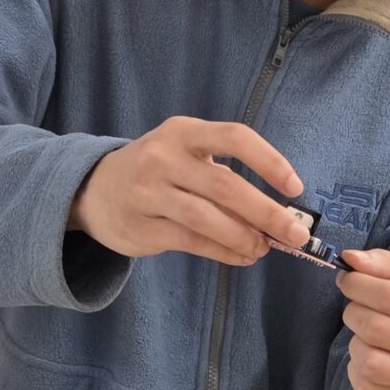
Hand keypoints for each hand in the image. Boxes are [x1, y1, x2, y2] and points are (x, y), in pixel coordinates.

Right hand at [69, 117, 312, 264]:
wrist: (94, 190)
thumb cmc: (158, 172)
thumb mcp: (186, 157)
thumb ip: (225, 177)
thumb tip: (276, 215)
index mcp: (184, 132)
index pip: (235, 137)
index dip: (270, 161)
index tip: (295, 188)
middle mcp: (164, 157)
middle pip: (225, 185)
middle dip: (267, 212)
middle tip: (295, 235)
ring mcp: (149, 192)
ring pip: (207, 218)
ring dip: (244, 237)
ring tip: (264, 248)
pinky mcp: (142, 226)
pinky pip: (192, 242)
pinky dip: (224, 252)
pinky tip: (243, 256)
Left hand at [336, 250, 389, 389]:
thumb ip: (388, 265)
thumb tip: (351, 258)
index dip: (358, 285)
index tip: (348, 280)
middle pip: (375, 328)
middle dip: (353, 313)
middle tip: (356, 309)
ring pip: (367, 361)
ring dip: (355, 343)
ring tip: (366, 337)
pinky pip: (365, 386)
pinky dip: (357, 368)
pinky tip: (371, 358)